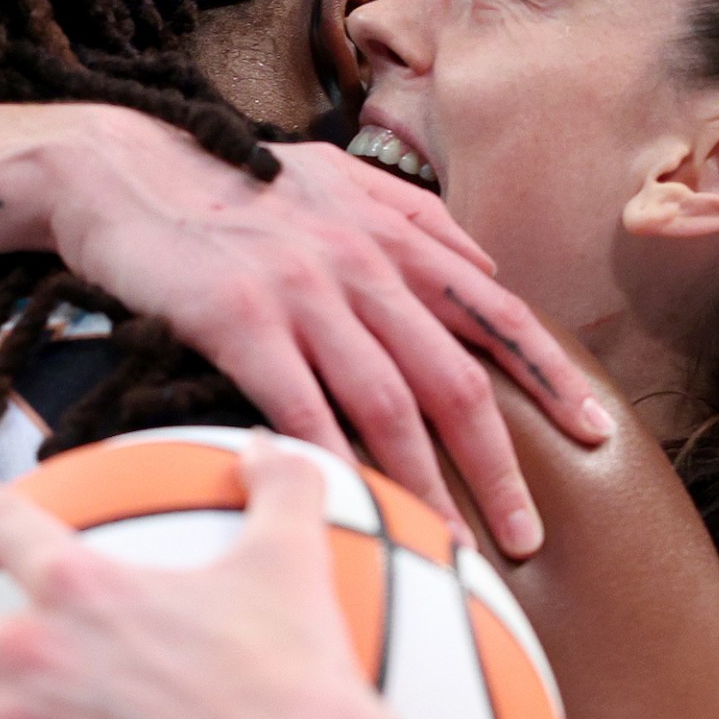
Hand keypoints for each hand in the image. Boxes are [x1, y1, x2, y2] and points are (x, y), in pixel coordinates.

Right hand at [45, 113, 608, 556]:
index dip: (551, 377)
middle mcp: (361, 262)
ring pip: (389, 404)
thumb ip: (414, 217)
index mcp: (392, 234)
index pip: (496, 313)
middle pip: (454, 377)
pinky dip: (337, 466)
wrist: (121, 170)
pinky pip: (302, 410)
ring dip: (428, 485)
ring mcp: (302, 291)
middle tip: (528, 535)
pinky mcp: (238, 318)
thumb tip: (486, 263)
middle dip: (500, 464)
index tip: (597, 434)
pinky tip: (359, 514)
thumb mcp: (334, 176)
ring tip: (454, 549)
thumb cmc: (227, 182)